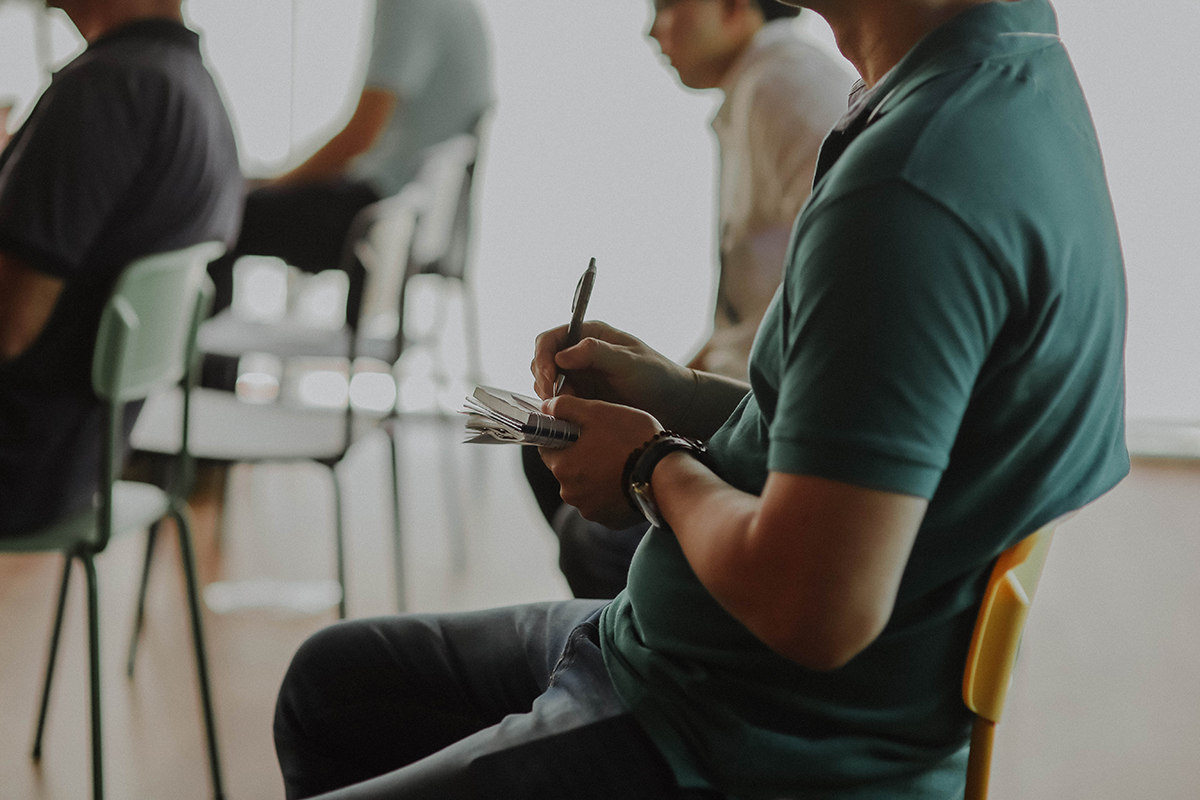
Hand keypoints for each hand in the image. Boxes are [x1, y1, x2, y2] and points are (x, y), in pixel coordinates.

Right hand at [531, 320, 694, 428]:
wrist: (673, 403)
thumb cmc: (657, 376)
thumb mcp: (629, 362)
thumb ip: (596, 353)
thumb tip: (562, 355)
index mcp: (590, 335)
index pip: (550, 339)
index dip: (543, 357)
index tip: (551, 378)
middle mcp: (580, 352)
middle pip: (542, 361)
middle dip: (543, 379)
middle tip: (557, 399)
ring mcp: (580, 375)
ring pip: (546, 382)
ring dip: (550, 395)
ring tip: (570, 406)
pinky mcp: (582, 396)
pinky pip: (558, 399)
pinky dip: (558, 407)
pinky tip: (573, 413)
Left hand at [538, 394, 661, 528]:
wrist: (666, 474)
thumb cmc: (631, 439)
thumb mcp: (598, 412)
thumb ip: (566, 407)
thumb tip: (546, 406)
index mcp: (562, 466)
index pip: (547, 448)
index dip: (563, 436)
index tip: (580, 430)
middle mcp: (570, 493)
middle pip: (567, 469)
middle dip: (581, 456)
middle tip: (607, 443)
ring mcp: (590, 510)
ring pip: (585, 487)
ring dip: (596, 476)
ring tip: (622, 462)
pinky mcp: (609, 521)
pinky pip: (603, 503)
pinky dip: (611, 493)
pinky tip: (628, 479)